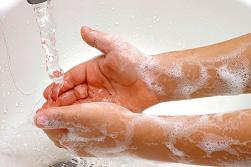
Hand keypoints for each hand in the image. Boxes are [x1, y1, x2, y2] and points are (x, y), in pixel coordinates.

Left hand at [35, 102, 135, 156]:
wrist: (133, 133)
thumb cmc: (109, 123)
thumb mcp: (80, 115)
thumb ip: (58, 116)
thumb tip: (37, 119)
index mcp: (68, 138)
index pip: (47, 126)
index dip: (47, 111)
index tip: (51, 99)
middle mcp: (75, 144)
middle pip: (59, 127)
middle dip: (58, 113)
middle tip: (63, 100)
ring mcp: (87, 144)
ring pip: (72, 128)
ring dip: (71, 116)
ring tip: (77, 104)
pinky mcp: (98, 141)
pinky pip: (84, 130)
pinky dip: (83, 120)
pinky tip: (91, 114)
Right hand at [44, 27, 162, 111]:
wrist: (154, 80)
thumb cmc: (136, 62)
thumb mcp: (115, 48)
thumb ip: (98, 39)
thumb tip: (83, 29)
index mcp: (92, 69)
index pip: (70, 77)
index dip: (58, 85)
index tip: (49, 92)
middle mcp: (94, 83)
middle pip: (71, 92)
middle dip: (58, 100)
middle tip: (47, 108)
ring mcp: (100, 97)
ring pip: (78, 104)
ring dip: (66, 110)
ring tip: (54, 117)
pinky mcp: (107, 108)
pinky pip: (90, 113)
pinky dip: (79, 117)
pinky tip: (70, 122)